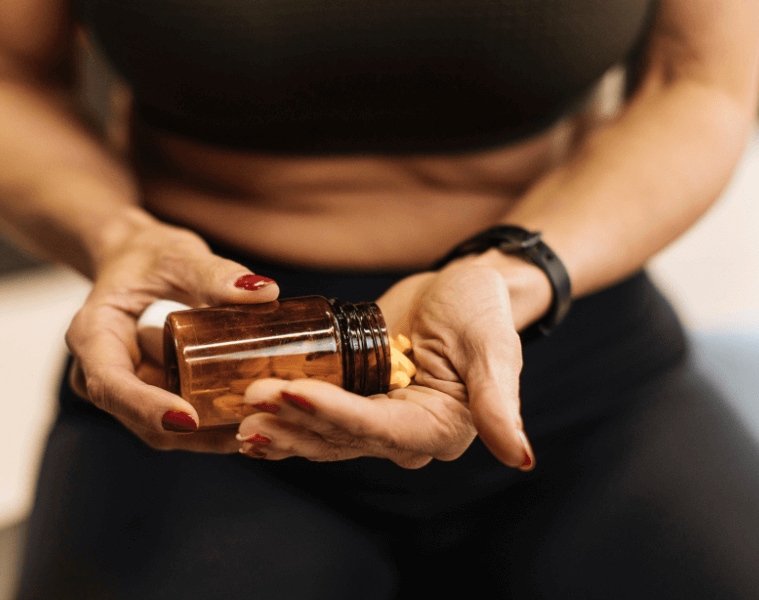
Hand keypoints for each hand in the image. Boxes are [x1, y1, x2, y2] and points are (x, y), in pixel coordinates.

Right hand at [65, 219, 277, 451]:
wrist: (136, 262)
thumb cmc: (147, 256)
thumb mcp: (178, 255)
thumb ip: (214, 273)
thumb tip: (262, 292)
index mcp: (93, 337)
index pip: (111, 386)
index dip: (147, 408)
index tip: (189, 419)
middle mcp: (101, 374)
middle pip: (142, 420)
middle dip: (195, 432)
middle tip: (251, 423)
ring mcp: (127, 393)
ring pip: (167, 431)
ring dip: (212, 434)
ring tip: (263, 421)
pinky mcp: (153, 398)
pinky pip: (183, 423)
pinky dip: (216, 423)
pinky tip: (255, 416)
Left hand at [236, 254, 538, 469]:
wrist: (461, 288)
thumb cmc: (482, 311)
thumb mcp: (492, 348)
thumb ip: (499, 403)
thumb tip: (519, 457)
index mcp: (440, 431)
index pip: (378, 428)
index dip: (332, 413)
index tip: (291, 391)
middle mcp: (404, 437)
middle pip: (340, 437)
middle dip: (293, 419)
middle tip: (249, 400)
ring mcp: (375, 423)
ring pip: (320, 434)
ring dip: (279, 425)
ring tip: (239, 412)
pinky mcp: (354, 403)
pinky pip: (313, 417)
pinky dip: (282, 416)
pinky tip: (245, 415)